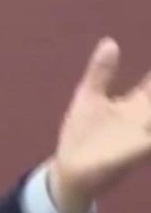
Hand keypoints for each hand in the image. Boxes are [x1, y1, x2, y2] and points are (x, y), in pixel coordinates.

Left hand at [47, 37, 150, 212]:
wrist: (70, 171)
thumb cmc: (82, 134)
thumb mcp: (90, 98)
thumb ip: (101, 73)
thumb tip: (110, 42)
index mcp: (136, 104)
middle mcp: (146, 118)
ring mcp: (143, 135)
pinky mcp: (138, 151)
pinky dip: (150, 139)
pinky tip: (148, 138)